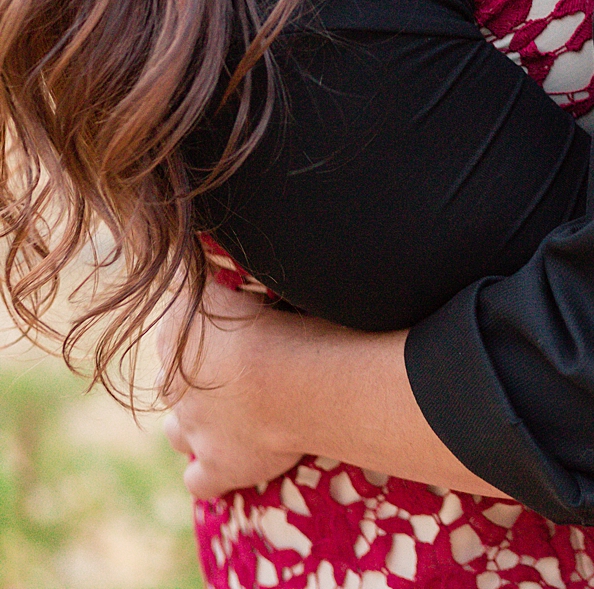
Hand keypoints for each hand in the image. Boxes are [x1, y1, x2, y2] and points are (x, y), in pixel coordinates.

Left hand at [159, 282, 309, 498]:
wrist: (290, 376)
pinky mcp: (219, 466)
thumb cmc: (277, 319)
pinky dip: (213, 472)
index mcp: (179, 335)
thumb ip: (220, 274)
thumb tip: (204, 243)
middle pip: (173, 385)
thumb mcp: (240, 281)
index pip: (179, 332)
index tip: (236, 333)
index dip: (206, 337)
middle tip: (240, 375)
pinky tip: (237, 460)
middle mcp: (175, 385)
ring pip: (178, 433)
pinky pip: (200, 480)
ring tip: (236, 416)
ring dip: (197, 426)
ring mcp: (194, 430)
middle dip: (198, 384)